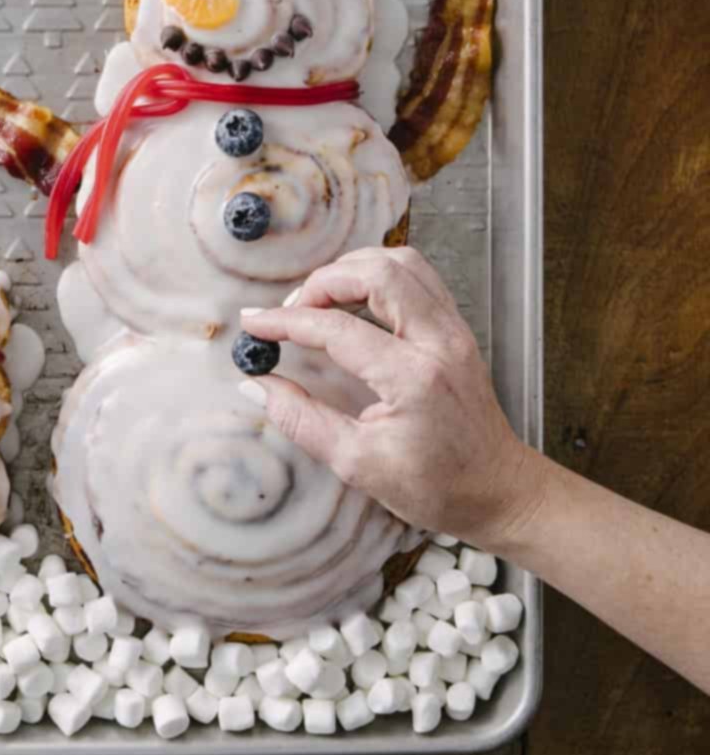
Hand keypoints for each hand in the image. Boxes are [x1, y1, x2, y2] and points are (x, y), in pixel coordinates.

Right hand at [239, 247, 534, 550]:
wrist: (499, 491)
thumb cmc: (437, 487)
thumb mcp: (358, 464)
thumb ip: (302, 419)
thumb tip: (256, 386)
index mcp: (414, 379)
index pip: (337, 328)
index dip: (287, 322)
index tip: (254, 324)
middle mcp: (440, 343)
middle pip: (377, 273)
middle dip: (323, 281)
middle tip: (292, 310)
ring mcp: (455, 331)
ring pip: (403, 263)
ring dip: (354, 270)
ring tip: (321, 298)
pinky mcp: (458, 330)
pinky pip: (420, 278)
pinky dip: (380, 276)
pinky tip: (356, 298)